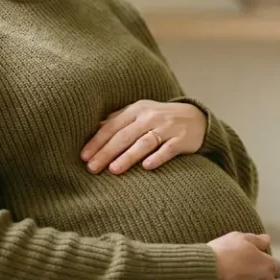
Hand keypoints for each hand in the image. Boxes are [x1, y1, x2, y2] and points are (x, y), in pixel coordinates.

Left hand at [81, 100, 205, 174]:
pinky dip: (158, 157)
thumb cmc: (159, 119)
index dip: (97, 141)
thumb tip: (91, 130)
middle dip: (106, 152)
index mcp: (136, 110)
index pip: (112, 126)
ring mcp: (167, 127)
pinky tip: (147, 167)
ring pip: (144, 142)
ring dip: (128, 156)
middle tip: (92, 168)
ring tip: (113, 170)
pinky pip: (168, 149)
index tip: (83, 157)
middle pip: (125, 136)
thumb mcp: (139, 113)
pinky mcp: (181, 139)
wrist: (196, 118)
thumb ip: (117, 120)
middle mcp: (150, 117)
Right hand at [208, 232, 279, 279]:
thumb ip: (257, 240)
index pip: (279, 267)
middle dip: (270, 279)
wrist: (205, 273)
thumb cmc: (223, 252)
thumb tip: (268, 240)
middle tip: (256, 273)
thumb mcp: (239, 238)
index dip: (270, 264)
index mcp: (267, 265)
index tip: (261, 261)